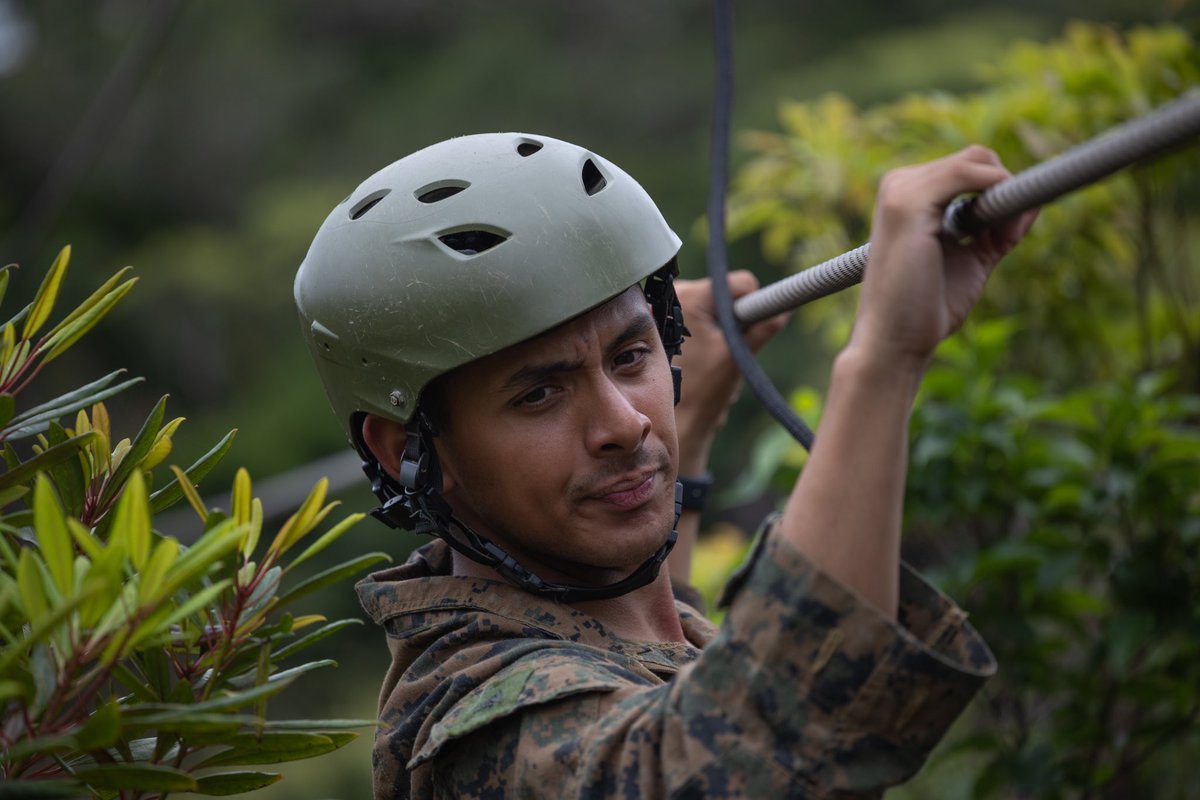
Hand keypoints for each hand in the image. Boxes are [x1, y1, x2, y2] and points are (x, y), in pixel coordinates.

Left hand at [672, 272, 786, 474]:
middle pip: (723, 295)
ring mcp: (663, 308)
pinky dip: (702, 335)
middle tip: (724, 350)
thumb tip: (783, 309)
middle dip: (731, 320)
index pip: (739, 283)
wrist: (674, 419)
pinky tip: (697, 359)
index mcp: (691, 297)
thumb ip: (763, 327)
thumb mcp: (738, 355)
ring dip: (717, 330)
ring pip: (710, 308)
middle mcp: (672, 295)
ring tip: (709, 359)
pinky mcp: (661, 322)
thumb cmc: (703, 390)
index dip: (753, 304)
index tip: (751, 328)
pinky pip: (694, 319)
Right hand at [850, 145, 1036, 371]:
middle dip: (1005, 192)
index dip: (1000, 194)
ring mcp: (901, 190)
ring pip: (978, 160)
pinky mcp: (908, 202)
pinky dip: (998, 191)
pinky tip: (999, 229)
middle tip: (1006, 240)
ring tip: (1001, 241)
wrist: (894, 342)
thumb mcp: (971, 259)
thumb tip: (1030, 202)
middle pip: (977, 158)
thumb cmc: (926, 308)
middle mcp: (900, 185)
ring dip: (1005, 194)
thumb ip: (997, 229)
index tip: (1007, 235)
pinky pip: (970, 172)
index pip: (969, 167)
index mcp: (908, 196)